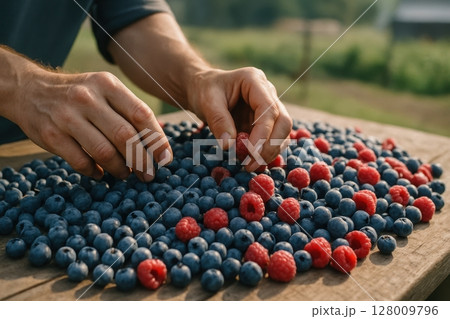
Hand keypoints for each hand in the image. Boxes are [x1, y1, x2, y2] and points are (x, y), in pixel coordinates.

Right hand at [13, 69, 171, 181]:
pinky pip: (81, 161)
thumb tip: (159, 141)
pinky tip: (100, 173)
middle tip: (148, 175)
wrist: (30, 90)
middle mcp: (88, 98)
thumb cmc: (80, 95)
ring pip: (104, 151)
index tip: (165, 159)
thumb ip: (130, 111)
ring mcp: (68, 117)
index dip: (157, 140)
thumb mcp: (105, 90)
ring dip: (119, 169)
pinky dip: (94, 171)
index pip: (141, 114)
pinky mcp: (51, 135)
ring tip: (125, 174)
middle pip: (125, 136)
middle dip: (141, 161)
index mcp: (108, 85)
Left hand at [188, 67, 292, 170]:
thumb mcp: (207, 103)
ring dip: (270, 152)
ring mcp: (269, 108)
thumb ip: (219, 121)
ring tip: (250, 165)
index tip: (252, 152)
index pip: (269, 109)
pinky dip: (265, 152)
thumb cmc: (205, 91)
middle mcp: (267, 93)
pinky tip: (252, 161)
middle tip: (252, 163)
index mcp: (254, 81)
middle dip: (271, 145)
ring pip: (282, 132)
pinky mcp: (266, 122)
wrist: (203, 89)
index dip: (263, 133)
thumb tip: (229, 146)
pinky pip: (273, 139)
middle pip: (283, 121)